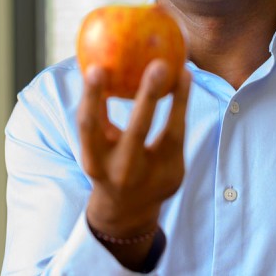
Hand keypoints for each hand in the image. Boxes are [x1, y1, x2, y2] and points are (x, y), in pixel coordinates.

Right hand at [78, 59, 190, 266]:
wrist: (127, 212)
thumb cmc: (108, 162)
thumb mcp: (96, 143)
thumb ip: (97, 111)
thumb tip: (94, 64)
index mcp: (95, 161)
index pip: (89, 125)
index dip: (91, 97)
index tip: (96, 67)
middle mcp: (122, 171)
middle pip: (137, 130)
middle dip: (148, 97)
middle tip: (158, 64)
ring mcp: (151, 176)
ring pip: (171, 133)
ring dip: (179, 99)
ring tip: (184, 70)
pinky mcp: (173, 175)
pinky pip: (180, 135)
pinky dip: (183, 108)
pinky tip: (187, 82)